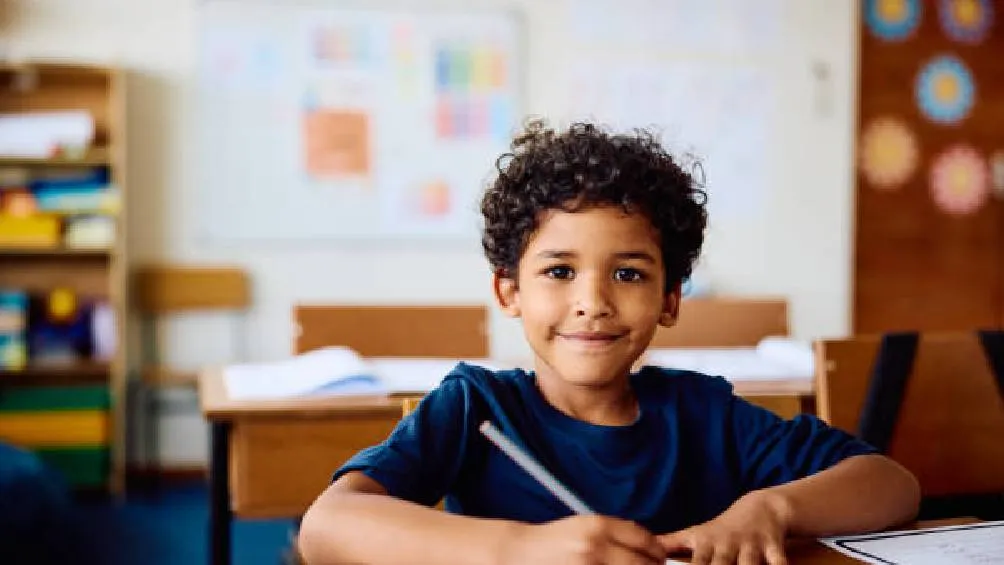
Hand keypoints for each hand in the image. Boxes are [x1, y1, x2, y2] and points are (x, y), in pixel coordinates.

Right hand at [501, 514, 666, 564]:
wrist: (521, 555)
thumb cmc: (556, 542)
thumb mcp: (585, 527)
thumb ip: (617, 534)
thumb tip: (651, 548)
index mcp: (597, 526)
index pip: (643, 539)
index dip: (657, 551)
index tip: (661, 557)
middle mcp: (595, 547)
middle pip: (642, 563)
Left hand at [658, 491, 791, 564]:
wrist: (760, 508)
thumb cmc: (722, 528)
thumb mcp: (696, 533)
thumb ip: (671, 543)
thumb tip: (645, 546)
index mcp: (707, 544)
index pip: (695, 563)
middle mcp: (728, 545)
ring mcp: (751, 546)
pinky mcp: (773, 547)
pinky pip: (778, 561)